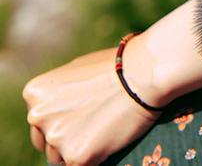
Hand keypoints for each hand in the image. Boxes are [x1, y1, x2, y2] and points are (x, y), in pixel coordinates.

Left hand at [23, 48, 162, 165]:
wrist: (143, 73)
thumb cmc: (119, 67)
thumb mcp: (77, 71)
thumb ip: (60, 93)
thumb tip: (58, 109)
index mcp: (35, 94)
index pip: (39, 122)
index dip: (62, 122)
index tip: (83, 117)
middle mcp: (37, 116)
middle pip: (46, 142)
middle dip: (67, 138)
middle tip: (96, 126)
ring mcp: (56, 137)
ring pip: (60, 158)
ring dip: (79, 149)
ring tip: (106, 130)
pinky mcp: (76, 156)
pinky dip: (95, 158)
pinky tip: (110, 139)